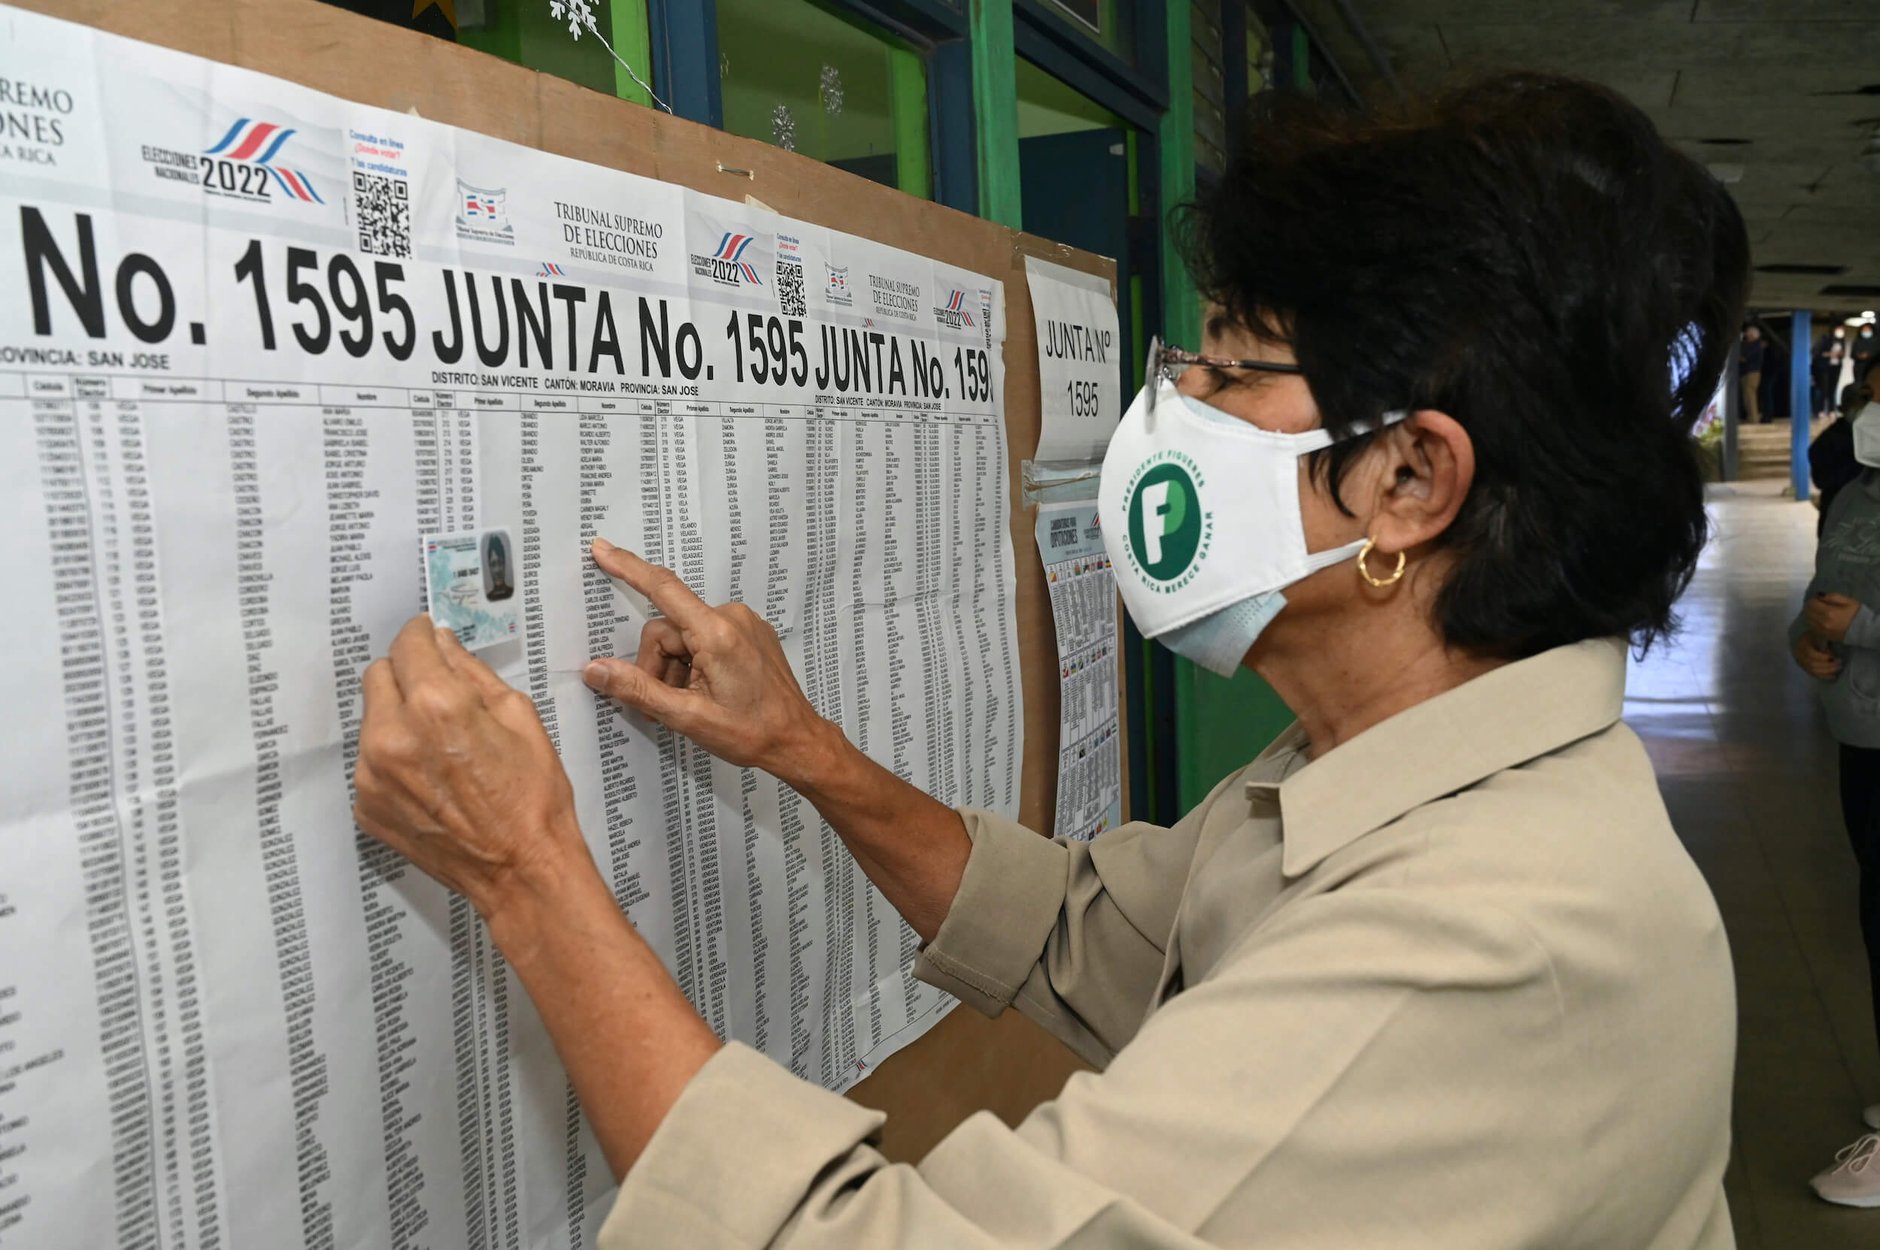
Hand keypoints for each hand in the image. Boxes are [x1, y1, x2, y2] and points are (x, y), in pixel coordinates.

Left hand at [355, 616, 589, 915]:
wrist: (521, 869)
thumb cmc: (532, 797)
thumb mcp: (519, 717)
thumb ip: (473, 673)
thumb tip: (444, 643)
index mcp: (437, 706)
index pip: (408, 644)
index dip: (422, 635)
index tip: (429, 636)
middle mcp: (393, 736)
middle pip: (378, 675)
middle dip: (407, 674)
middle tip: (439, 694)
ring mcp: (372, 775)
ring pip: (371, 719)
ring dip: (397, 717)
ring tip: (440, 745)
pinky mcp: (366, 805)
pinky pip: (370, 761)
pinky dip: (393, 758)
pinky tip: (431, 777)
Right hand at [584, 538, 836, 782]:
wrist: (796, 740)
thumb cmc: (750, 732)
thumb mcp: (686, 717)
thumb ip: (638, 690)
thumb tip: (595, 669)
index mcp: (717, 633)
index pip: (663, 589)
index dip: (628, 568)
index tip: (603, 549)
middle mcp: (732, 617)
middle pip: (667, 627)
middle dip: (658, 664)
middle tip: (667, 702)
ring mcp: (743, 623)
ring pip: (683, 635)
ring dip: (676, 667)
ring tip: (692, 701)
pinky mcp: (748, 632)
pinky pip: (704, 636)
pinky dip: (695, 661)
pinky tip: (707, 690)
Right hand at [1793, 631, 1842, 680]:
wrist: (1802, 639)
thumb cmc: (1813, 635)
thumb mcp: (1817, 633)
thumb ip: (1823, 638)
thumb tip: (1829, 645)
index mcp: (1802, 646)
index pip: (1810, 654)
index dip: (1822, 657)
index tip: (1833, 656)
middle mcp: (1800, 656)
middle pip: (1813, 664)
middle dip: (1828, 665)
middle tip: (1840, 662)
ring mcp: (1802, 663)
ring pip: (1814, 671)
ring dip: (1827, 671)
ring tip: (1838, 668)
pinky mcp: (1805, 668)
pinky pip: (1814, 675)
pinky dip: (1824, 676)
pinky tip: (1833, 676)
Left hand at [1805, 593, 1860, 642]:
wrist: (1862, 630)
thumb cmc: (1856, 613)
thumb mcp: (1847, 601)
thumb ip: (1832, 596)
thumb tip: (1819, 595)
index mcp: (1829, 612)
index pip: (1811, 603)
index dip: (1813, 599)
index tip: (1817, 598)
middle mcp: (1822, 622)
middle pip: (1807, 612)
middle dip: (1809, 606)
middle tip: (1815, 604)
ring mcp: (1822, 630)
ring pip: (1807, 620)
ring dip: (1809, 614)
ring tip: (1816, 612)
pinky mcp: (1823, 636)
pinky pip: (1811, 628)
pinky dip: (1811, 622)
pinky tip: (1817, 619)